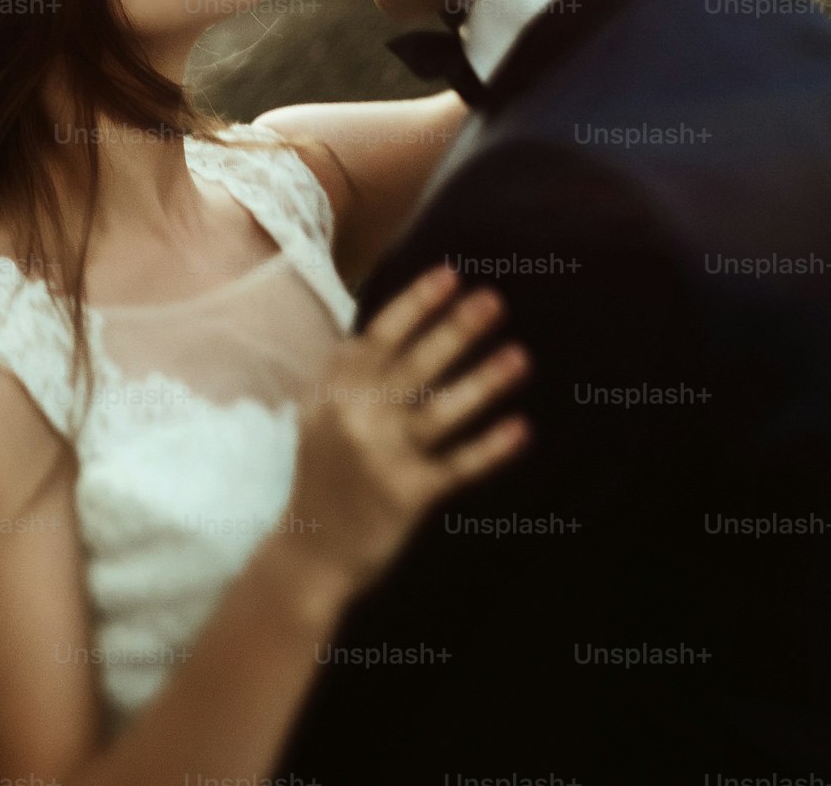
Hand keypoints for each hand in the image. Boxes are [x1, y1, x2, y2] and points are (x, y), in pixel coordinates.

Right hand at [274, 266, 530, 607]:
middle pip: (414, 364)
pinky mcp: (407, 495)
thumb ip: (348, 377)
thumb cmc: (322, 478)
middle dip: (456, 329)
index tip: (449, 275)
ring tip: (521, 357)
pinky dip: (490, 448)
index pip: (378, 337)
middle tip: (495, 300)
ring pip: (441, 411)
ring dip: (484, 382)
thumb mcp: (320, 417)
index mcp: (333, 394)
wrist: (308, 554)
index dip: (414, 304)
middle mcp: (355, 419)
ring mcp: (381, 457)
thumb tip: (391, 330)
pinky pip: (457, 465)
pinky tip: (522, 429)